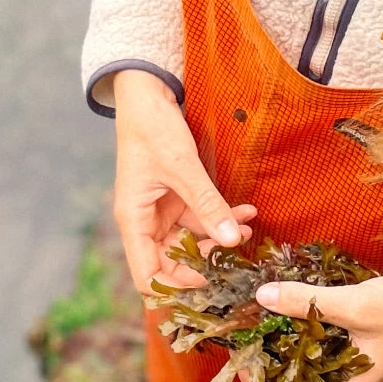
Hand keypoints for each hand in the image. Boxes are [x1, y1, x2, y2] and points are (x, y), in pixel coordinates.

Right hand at [111, 69, 255, 291]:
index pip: (148, 276)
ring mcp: (160, 209)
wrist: (147, 93)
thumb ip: (207, 204)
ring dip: (218, 237)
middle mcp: (145, 221)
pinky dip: (220, 215)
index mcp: (134, 220)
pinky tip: (245, 211)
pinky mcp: (174, 196)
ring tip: (248, 229)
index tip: (211, 283)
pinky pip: (198, 216)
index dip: (177, 288)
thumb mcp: (182, 166)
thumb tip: (231, 240)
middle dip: (205, 264)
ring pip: (190, 240)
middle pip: (171, 264)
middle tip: (237, 263)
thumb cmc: (153, 128)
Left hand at [237, 246, 382, 381]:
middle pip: (294, 373)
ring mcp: (346, 350)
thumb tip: (262, 296)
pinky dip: (299, 314)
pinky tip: (284, 293)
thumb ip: (306, 302)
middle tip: (242, 326)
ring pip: (302, 348)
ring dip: (281, 329)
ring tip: (255, 307)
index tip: (242, 360)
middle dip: (267, 352)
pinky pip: (316, 326)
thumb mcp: (353, 305)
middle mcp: (343, 372)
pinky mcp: (348, 327)